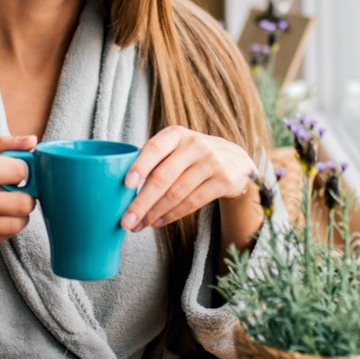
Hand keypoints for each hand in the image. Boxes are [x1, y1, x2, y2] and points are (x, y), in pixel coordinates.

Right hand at [0, 134, 37, 259]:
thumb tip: (33, 141)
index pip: (17, 170)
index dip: (24, 171)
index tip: (18, 173)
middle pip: (23, 202)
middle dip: (28, 196)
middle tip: (20, 193)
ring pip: (17, 223)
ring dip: (21, 215)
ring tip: (11, 207)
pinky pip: (5, 236)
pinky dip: (8, 227)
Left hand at [119, 126, 253, 231]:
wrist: (236, 160)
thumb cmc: (194, 156)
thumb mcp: (177, 147)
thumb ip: (155, 159)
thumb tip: (124, 187)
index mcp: (177, 134)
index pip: (155, 148)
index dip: (140, 166)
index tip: (126, 183)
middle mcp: (195, 144)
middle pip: (163, 177)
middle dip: (142, 202)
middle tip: (126, 220)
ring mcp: (211, 162)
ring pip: (176, 193)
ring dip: (155, 213)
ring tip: (140, 224)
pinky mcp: (223, 181)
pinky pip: (192, 203)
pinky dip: (172, 215)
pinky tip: (158, 222)